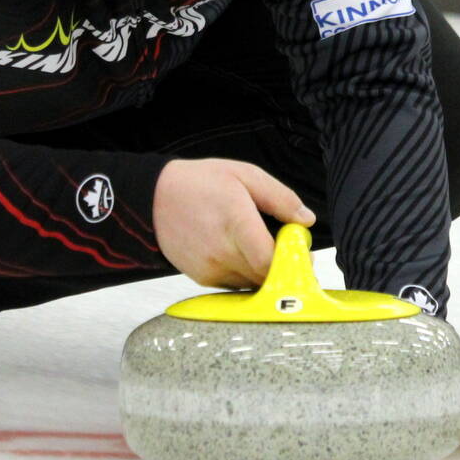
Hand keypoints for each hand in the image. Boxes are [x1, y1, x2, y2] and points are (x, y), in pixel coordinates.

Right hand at [153, 158, 314, 289]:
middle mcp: (222, 252)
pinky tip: (240, 251)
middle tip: (290, 248)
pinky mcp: (202, 278)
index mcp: (236, 223)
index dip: (292, 260)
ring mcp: (210, 269)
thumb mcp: (244, 175)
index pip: (271, 261)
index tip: (301, 248)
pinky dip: (245, 272)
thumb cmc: (200, 183)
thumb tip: (306, 220)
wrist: (153, 199)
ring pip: (253, 284)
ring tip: (261, 245)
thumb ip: (280, 198)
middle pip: (266, 277)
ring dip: (264, 271)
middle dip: (284, 266)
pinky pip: (235, 284)